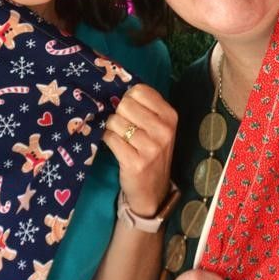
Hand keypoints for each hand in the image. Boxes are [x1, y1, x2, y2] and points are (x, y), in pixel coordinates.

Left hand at [102, 83, 176, 217]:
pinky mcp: (135, 162)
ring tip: (120, 139)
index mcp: (170, 116)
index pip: (139, 90)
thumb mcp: (157, 128)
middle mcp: (164, 130)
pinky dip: (107, 140)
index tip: (128, 110)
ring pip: (115, 121)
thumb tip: (114, 88)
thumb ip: (143, 107)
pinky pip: (110, 139)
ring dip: (111, 128)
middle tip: (123, 127)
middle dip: (118, 114)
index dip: (127, 98)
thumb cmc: (151, 152)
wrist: (153, 190)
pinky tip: (116, 147)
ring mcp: (151, 147)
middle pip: (125, 104)